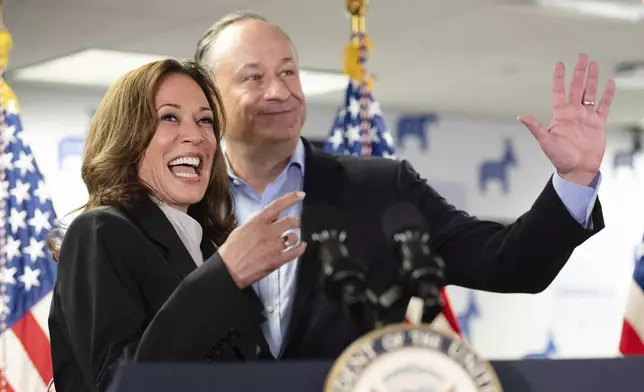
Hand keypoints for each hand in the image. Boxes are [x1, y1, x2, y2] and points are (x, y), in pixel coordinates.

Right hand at [218, 191, 306, 287]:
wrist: (229, 269)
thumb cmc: (232, 250)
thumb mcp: (242, 229)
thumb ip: (258, 222)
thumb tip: (272, 217)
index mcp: (257, 222)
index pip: (277, 206)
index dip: (291, 198)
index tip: (301, 195)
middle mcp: (267, 232)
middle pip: (291, 221)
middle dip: (297, 221)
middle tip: (298, 222)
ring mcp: (274, 247)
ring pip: (294, 237)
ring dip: (295, 237)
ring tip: (292, 239)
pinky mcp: (277, 260)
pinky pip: (295, 252)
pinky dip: (300, 248)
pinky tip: (301, 246)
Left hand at [518, 53, 615, 185]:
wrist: (577, 169)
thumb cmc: (559, 158)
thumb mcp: (545, 141)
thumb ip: (535, 127)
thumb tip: (520, 117)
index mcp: (560, 115)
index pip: (559, 91)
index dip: (559, 77)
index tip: (559, 63)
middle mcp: (573, 112)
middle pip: (576, 86)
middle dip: (579, 71)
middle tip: (581, 55)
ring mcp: (586, 116)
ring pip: (590, 92)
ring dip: (592, 78)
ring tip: (593, 64)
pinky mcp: (598, 123)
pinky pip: (604, 105)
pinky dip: (607, 94)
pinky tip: (609, 83)